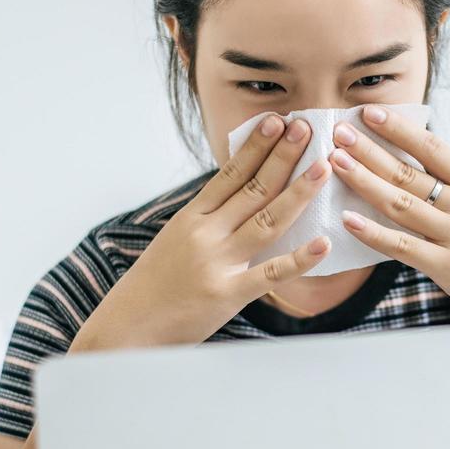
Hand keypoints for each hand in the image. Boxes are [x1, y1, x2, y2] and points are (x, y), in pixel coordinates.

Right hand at [73, 114, 332, 349]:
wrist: (126, 328)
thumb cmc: (153, 286)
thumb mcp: (174, 241)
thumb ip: (207, 220)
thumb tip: (241, 197)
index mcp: (191, 217)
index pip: (230, 173)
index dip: (257, 145)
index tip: (278, 120)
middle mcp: (205, 233)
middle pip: (253, 188)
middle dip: (283, 155)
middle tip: (307, 128)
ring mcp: (217, 262)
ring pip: (267, 221)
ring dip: (298, 193)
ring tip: (323, 169)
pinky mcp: (228, 294)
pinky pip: (271, 274)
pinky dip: (299, 259)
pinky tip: (323, 243)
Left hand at [326, 105, 449, 323]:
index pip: (433, 149)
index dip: (399, 130)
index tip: (369, 113)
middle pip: (410, 173)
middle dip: (370, 150)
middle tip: (339, 133)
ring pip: (400, 204)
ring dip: (364, 181)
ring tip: (335, 163)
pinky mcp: (448, 267)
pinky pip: (402, 246)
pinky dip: (373, 233)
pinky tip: (348, 219)